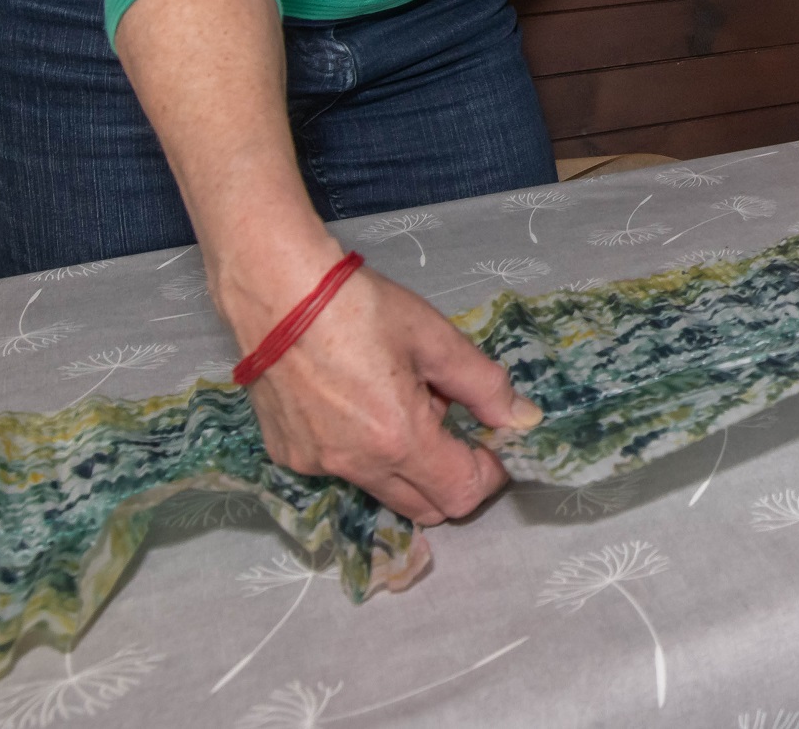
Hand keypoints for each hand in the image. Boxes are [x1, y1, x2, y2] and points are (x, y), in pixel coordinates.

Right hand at [233, 254, 540, 524]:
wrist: (275, 290)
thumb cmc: (360, 307)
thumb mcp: (434, 338)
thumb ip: (484, 386)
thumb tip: (523, 420)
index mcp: (398, 439)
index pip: (462, 494)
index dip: (490, 473)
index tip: (493, 441)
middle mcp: (356, 467)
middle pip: (425, 507)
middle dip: (453, 477)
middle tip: (454, 424)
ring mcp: (316, 466)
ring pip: (383, 491)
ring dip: (408, 464)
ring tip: (400, 401)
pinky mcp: (289, 455)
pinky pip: (344, 471)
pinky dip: (365, 452)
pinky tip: (356, 402)